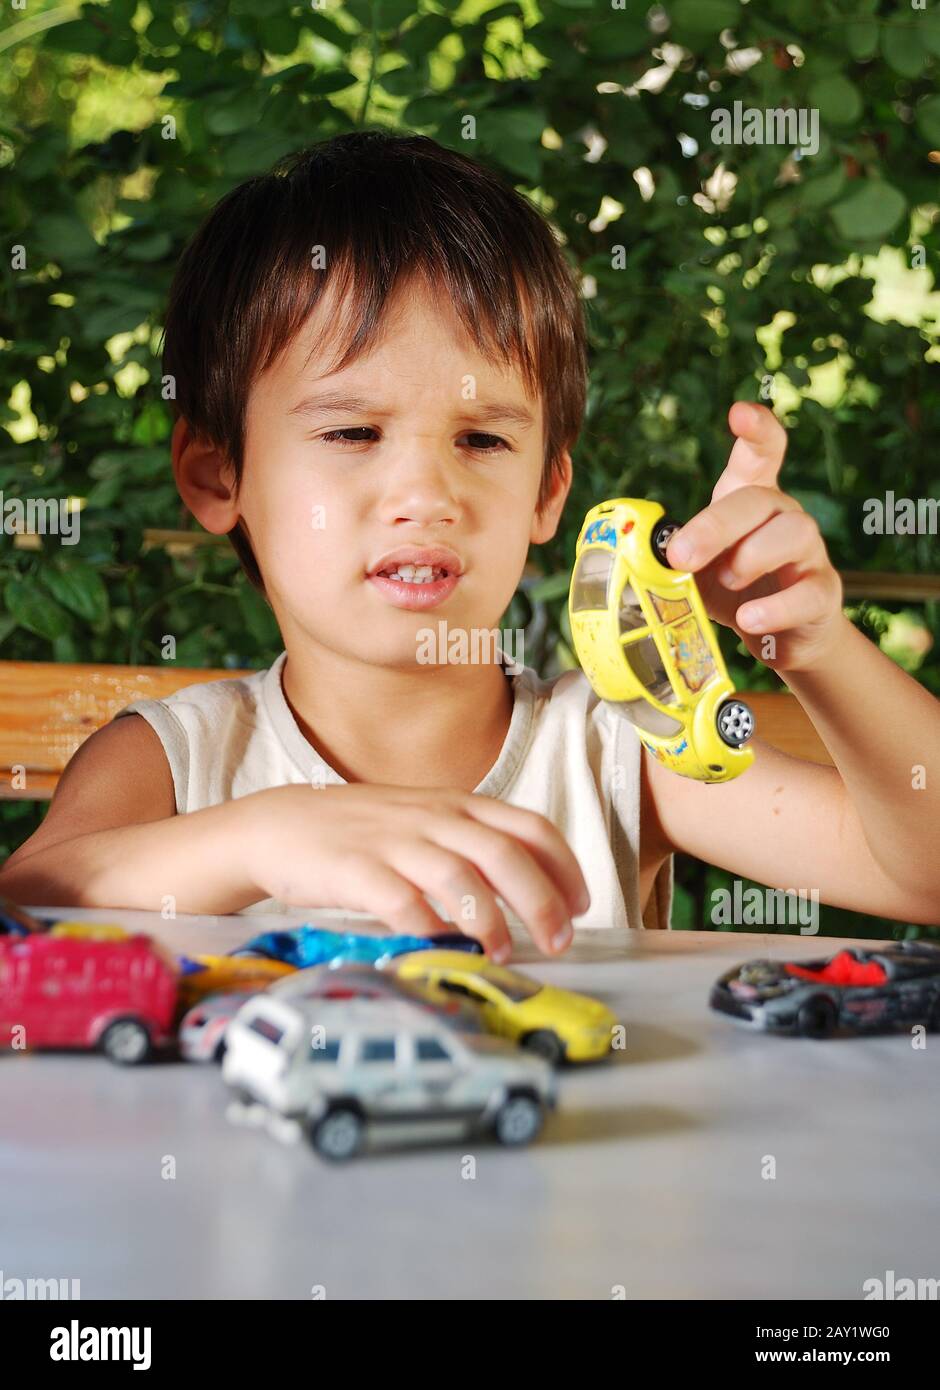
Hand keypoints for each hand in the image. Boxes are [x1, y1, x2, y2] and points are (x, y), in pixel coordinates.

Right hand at [245, 783, 589, 961]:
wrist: (279, 826)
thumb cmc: (361, 832)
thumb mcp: (425, 823)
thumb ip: (471, 846)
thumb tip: (529, 891)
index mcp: (457, 806)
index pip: (529, 826)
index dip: (565, 866)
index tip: (581, 905)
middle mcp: (433, 819)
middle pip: (506, 854)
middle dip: (542, 901)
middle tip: (558, 941)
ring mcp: (394, 842)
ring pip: (460, 876)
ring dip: (490, 919)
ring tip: (503, 952)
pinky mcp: (355, 870)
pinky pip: (401, 900)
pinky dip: (427, 926)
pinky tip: (439, 946)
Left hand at [665, 402, 844, 671]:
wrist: (782, 635)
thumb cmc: (735, 589)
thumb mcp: (699, 568)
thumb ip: (675, 554)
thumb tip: (640, 553)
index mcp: (752, 501)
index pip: (763, 453)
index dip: (757, 429)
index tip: (739, 413)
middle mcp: (785, 516)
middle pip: (760, 499)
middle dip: (715, 526)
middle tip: (680, 556)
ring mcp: (809, 552)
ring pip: (792, 533)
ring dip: (750, 559)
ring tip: (727, 584)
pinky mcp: (821, 592)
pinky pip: (806, 592)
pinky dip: (774, 607)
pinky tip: (749, 620)